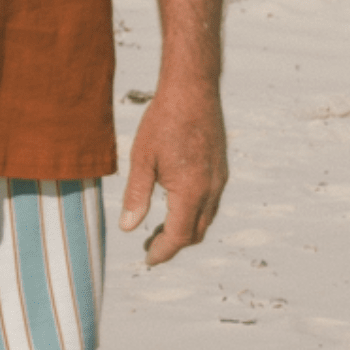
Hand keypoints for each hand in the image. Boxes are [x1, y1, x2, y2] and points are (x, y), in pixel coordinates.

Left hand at [118, 80, 226, 264]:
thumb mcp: (142, 159)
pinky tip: (175, 205)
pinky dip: (194, 213)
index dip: (163, 252)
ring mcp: (220, 179)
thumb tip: (128, 229)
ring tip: (159, 230)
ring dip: (185, 230)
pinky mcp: (221, 169)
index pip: (179, 236)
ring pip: (205, 219)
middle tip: (149, 247)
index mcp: (191, 190)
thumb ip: (136, 196)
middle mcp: (211, 189)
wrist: (193, 89)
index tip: (148, 260)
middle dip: (173, 245)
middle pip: (195, 232)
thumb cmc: (164, 121)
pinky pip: (210, 202)